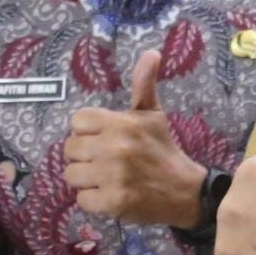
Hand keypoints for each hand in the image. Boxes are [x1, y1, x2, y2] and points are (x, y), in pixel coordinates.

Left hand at [63, 50, 206, 229]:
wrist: (185, 191)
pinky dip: (94, 201)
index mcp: (121, 123)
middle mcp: (115, 147)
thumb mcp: (152, 115)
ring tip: (107, 179)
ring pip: (72, 175)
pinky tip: (111, 195)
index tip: (104, 139)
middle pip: (70, 150)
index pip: (77, 122)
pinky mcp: (113, 202)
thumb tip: (151, 52)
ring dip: (87, 180)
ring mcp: (113, 176)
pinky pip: (82, 200)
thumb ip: (144, 84)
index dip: (88, 132)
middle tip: (105, 161)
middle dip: (85, 157)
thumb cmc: (162, 150)